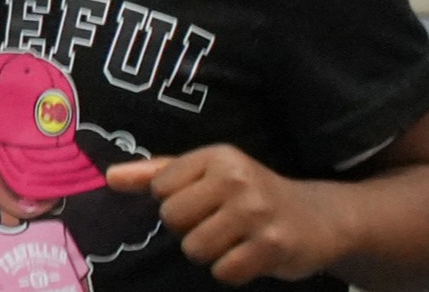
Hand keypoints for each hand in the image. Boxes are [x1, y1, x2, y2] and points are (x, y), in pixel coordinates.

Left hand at [108, 148, 346, 284]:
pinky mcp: (273, 246)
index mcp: (217, 157)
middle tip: (220, 224)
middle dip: (190, 229)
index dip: (176, 202)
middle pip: (173, 219)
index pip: (160, 188)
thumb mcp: (205, 174)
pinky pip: (224, 271)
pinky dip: (232, 270)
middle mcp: (237, 179)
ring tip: (234, 240)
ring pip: (195, 248)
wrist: (319, 217)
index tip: (204, 201)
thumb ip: (154, 174)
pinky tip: (250, 255)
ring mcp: (257, 212)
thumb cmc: (248, 194)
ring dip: (210, 252)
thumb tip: (109, 177)